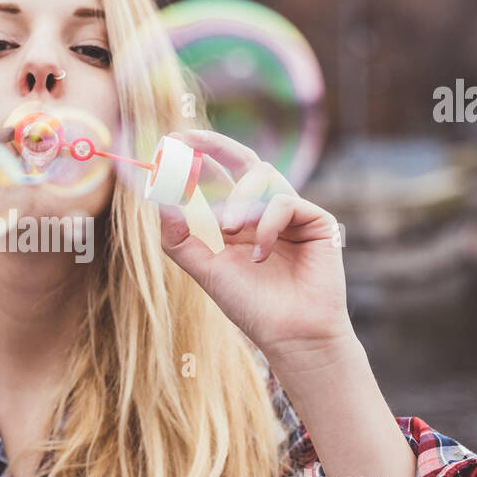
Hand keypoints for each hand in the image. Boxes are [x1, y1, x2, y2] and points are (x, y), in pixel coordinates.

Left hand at [157, 130, 353, 365]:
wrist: (290, 334)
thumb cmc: (250, 305)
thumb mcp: (205, 270)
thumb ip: (180, 238)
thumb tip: (160, 202)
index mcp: (237, 219)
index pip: (216, 177)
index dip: (195, 159)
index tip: (169, 145)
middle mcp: (263, 210)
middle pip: (242, 160)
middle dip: (214, 146)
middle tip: (188, 141)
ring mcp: (291, 214)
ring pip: (262, 175)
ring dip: (238, 197)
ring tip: (227, 228)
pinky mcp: (316, 221)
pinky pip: (285, 201)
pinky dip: (266, 223)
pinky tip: (261, 255)